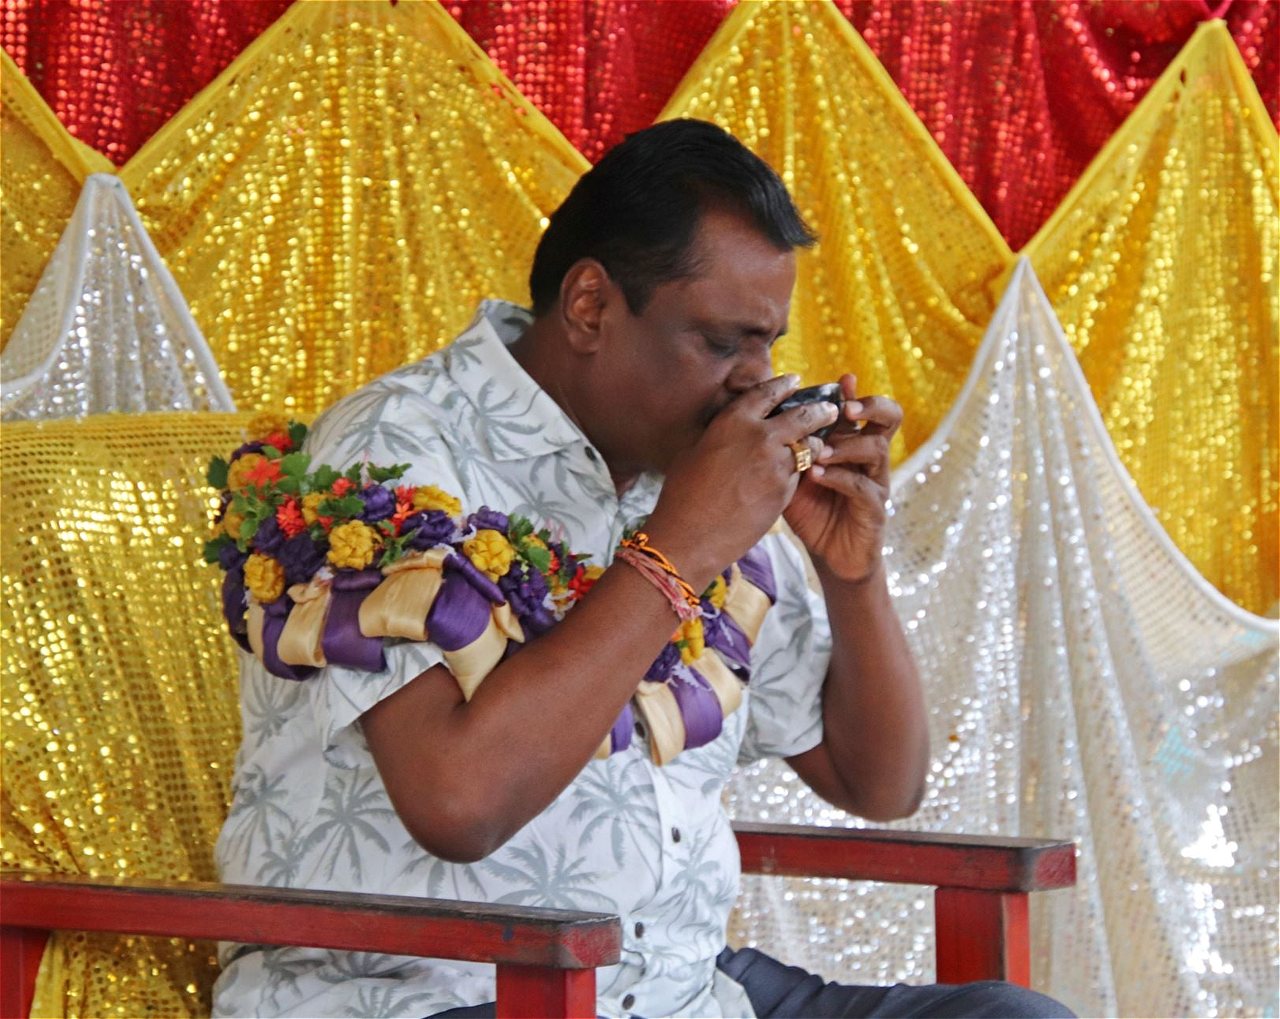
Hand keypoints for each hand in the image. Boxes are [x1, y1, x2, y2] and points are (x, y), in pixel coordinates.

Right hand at [645, 374, 839, 587]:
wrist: (691, 535)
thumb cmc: (683, 495)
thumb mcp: (695, 451)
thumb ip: (721, 434)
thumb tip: (732, 428)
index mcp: (732, 420)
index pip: (767, 393)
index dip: (783, 384)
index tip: (794, 381)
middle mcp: (758, 436)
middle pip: (802, 414)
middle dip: (820, 410)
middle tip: (830, 408)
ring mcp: (775, 464)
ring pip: (809, 446)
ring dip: (817, 444)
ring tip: (822, 443)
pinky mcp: (784, 491)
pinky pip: (800, 474)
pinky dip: (803, 471)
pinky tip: (805, 473)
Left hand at [784, 373, 899, 582]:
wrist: (829, 556)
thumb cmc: (811, 511)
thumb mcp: (796, 474)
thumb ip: (792, 447)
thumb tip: (766, 417)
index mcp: (855, 444)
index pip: (865, 410)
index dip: (856, 392)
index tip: (842, 380)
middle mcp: (871, 459)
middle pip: (889, 419)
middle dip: (871, 406)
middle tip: (848, 407)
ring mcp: (876, 483)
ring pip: (876, 449)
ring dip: (847, 444)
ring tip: (820, 449)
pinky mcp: (875, 509)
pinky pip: (862, 487)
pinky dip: (839, 477)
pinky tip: (817, 474)